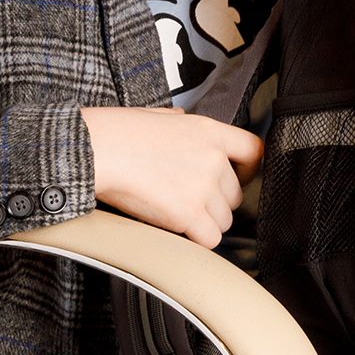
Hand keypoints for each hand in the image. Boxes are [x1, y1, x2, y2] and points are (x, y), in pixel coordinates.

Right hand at [81, 106, 261, 248]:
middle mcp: (213, 159)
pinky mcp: (190, 212)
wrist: (100, 149)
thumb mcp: (157, 114)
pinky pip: (210, 239)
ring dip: (205, 223)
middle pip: (236, 195)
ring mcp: (204, 187)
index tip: (239, 178)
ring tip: (178, 215)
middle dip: (216, 203)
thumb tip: (179, 119)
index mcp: (209, 132)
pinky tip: (178, 230)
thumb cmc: (118, 133)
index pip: (254, 151)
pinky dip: (196, 240)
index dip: (249, 170)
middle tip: (191, 203)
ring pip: (224, 221)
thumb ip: (178, 121)